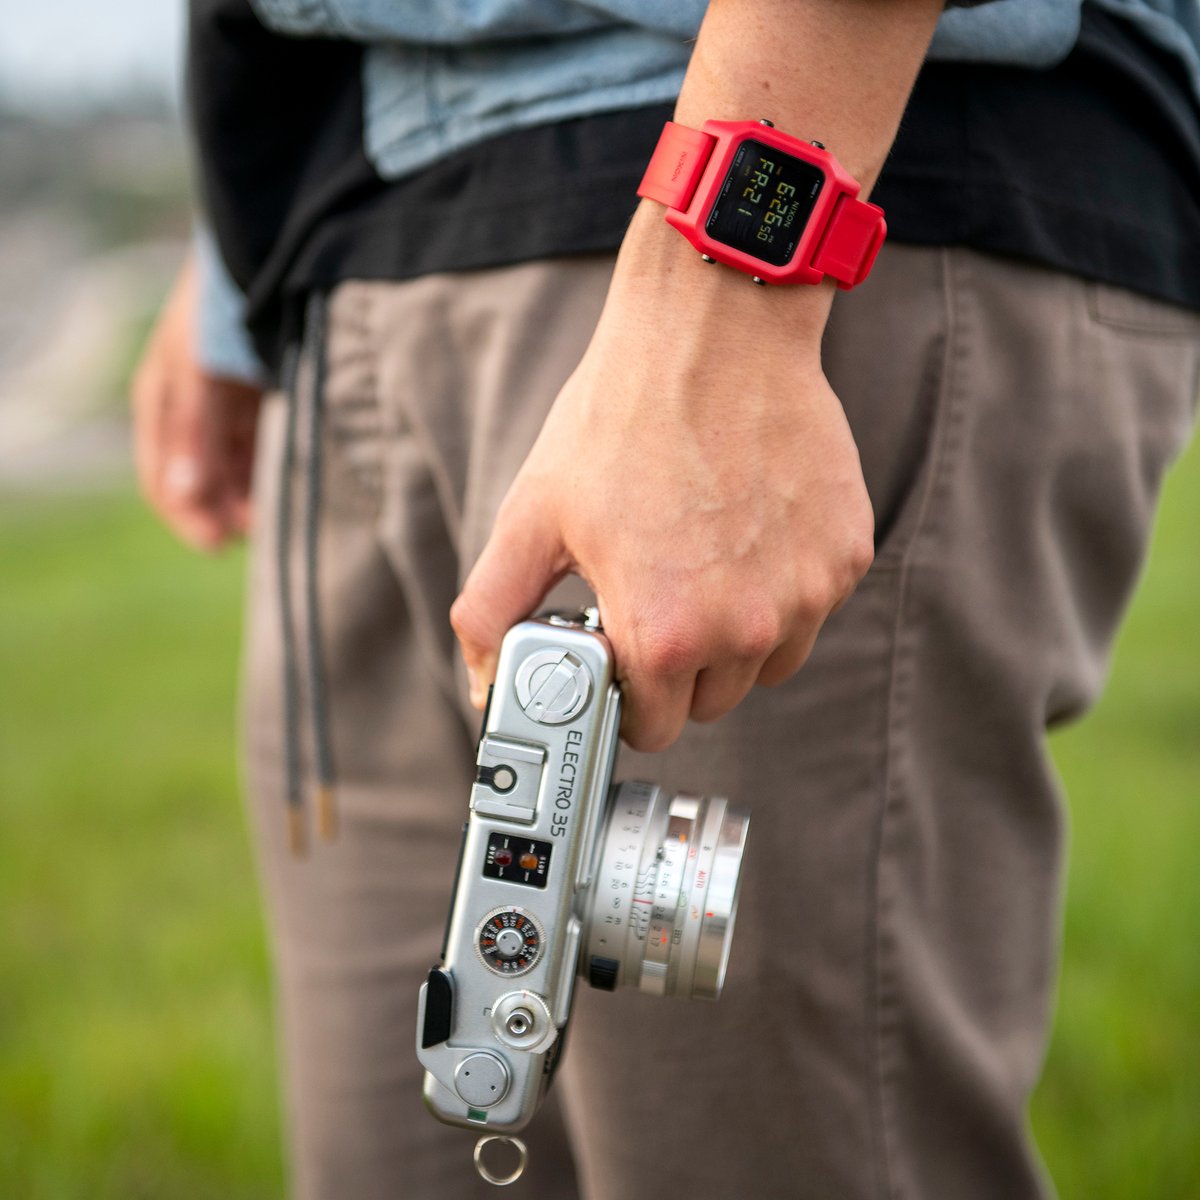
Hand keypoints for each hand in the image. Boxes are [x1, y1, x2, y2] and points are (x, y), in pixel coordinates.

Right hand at [132, 254, 263, 550]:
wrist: (275, 252)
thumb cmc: (226, 305)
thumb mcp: (203, 370)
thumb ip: (195, 432)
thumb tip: (183, 496)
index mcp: (163, 400)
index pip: (164, 479)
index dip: (188, 516)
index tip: (220, 544)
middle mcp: (191, 408)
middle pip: (202, 482)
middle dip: (225, 512)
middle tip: (261, 535)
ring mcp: (228, 405)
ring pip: (235, 471)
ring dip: (251, 497)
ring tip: (280, 519)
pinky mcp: (264, 399)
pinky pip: (263, 450)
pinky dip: (273, 472)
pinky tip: (293, 490)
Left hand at [451, 206, 873, 751]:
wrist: (715, 332)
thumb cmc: (619, 419)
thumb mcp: (532, 515)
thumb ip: (491, 614)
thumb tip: (483, 687)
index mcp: (666, 635)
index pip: (654, 728)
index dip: (629, 700)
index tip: (622, 660)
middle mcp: (746, 630)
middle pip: (712, 702)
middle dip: (678, 667)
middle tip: (655, 595)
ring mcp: (806, 593)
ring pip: (768, 662)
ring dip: (735, 636)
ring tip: (701, 559)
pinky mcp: (846, 555)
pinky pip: (810, 605)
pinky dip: (781, 586)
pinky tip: (748, 528)